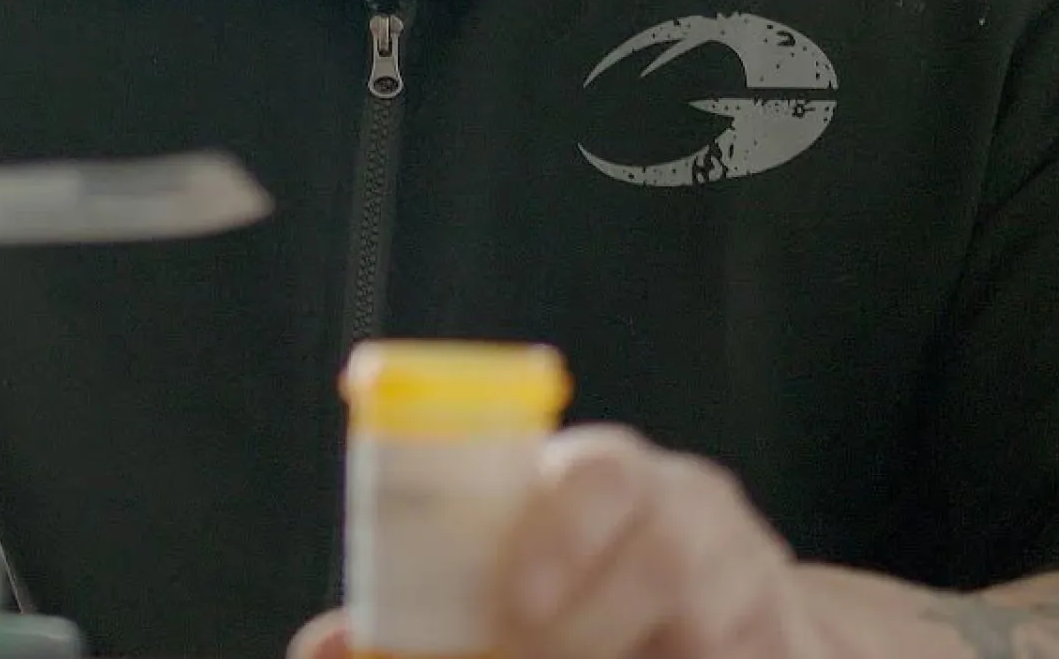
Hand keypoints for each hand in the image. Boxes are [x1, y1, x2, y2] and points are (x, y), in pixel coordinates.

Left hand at [292, 427, 831, 658]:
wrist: (739, 615)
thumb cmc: (589, 584)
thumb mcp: (521, 568)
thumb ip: (426, 614)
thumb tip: (321, 650)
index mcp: (619, 473)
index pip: (605, 471)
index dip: (563, 530)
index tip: (516, 602)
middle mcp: (699, 515)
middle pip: (663, 559)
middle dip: (586, 628)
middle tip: (525, 654)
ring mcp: (758, 587)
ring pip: (712, 628)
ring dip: (635, 653)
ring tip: (585, 658)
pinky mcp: (790, 646)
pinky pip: (744, 658)